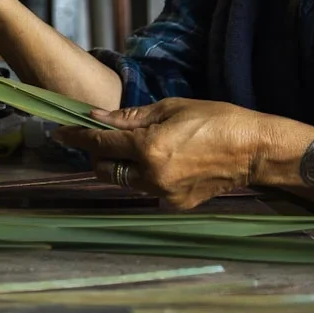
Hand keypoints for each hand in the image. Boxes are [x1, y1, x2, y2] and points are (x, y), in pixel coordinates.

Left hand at [54, 98, 265, 209]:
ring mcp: (164, 194)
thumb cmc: (216, 120)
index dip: (76, 137)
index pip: (99, 144)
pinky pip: (148, 191)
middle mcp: (151, 176)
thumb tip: (97, 118)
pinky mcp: (177, 205)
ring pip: (125, 182)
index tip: (61, 132)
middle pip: (105, 170)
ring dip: (122, 166)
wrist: (253, 150)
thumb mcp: (171, 108)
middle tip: (105, 138)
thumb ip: (130, 117)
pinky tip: (165, 162)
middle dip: (99, 154)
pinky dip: (146, 177)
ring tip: (140, 148)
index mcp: (148, 148)